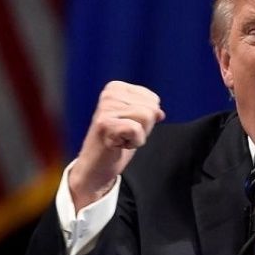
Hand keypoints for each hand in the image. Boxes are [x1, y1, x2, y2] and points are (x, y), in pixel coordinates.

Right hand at [69, 81, 164, 210]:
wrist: (95, 167)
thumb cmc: (116, 142)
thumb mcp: (136, 121)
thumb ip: (149, 111)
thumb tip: (160, 113)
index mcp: (116, 88)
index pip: (153, 100)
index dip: (147, 119)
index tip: (128, 126)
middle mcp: (109, 94)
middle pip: (151, 108)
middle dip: (144, 127)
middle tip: (124, 135)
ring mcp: (105, 108)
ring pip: (147, 117)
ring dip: (139, 135)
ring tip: (121, 138)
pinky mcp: (104, 124)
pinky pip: (137, 130)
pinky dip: (134, 142)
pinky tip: (118, 144)